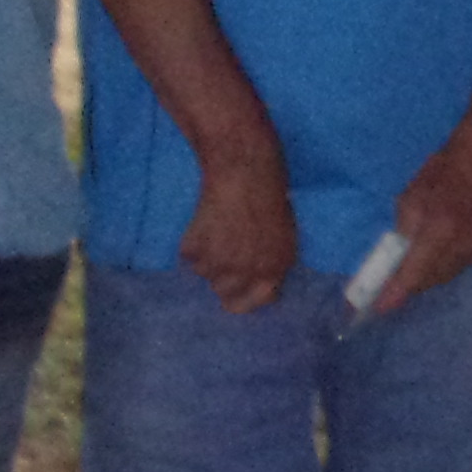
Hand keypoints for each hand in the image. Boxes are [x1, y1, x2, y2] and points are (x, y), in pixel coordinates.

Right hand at [176, 135, 298, 314]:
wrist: (244, 170)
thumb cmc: (270, 193)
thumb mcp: (284, 232)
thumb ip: (272, 260)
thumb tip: (261, 281)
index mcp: (275, 267)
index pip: (256, 302)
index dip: (246, 296)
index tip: (238, 288)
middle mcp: (248, 271)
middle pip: (224, 293)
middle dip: (223, 275)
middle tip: (223, 251)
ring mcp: (219, 262)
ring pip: (204, 272)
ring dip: (207, 255)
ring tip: (217, 226)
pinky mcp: (195, 249)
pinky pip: (188, 254)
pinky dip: (192, 240)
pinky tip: (204, 219)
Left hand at [378, 118, 471, 312]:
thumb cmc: (447, 162)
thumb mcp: (414, 192)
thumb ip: (405, 228)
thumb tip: (397, 255)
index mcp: (442, 227)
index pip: (415, 273)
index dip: (396, 293)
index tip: (379, 307)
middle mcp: (466, 243)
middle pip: (431, 279)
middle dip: (411, 282)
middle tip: (392, 280)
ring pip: (448, 274)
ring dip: (430, 271)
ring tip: (417, 259)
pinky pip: (464, 263)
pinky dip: (448, 260)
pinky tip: (443, 244)